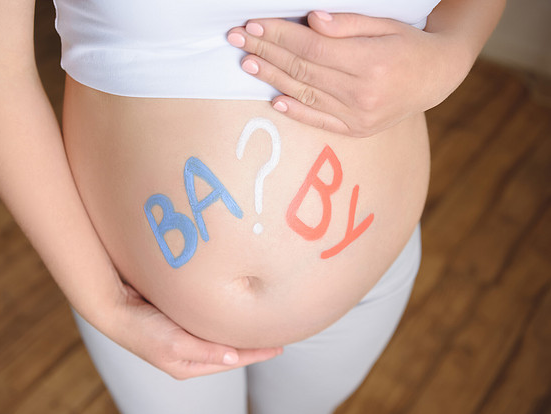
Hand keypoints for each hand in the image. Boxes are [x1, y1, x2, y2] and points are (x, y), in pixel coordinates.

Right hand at [89, 277, 282, 379]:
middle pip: (228, 349)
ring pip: (218, 334)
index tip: (278, 347)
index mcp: (189, 364)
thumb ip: (207, 351)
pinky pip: (207, 321)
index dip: (256, 354)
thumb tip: (235, 359)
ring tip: (257, 323)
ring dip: (235, 330)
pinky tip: (229, 309)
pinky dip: (221, 317)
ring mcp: (184, 336)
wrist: (114, 306)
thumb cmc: (141, 329)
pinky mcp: (179, 319)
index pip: (232, 361)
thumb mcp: (175, 344)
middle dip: (249, 343)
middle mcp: (189, 352)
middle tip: (273, 333)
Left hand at [227, 11, 473, 136]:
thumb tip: (311, 21)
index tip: (254, 24)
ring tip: (248, 62)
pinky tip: (274, 98)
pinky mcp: (356, 130)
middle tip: (238, 39)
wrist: (436, 78)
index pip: (311, 47)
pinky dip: (295, 110)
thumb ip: (347, 25)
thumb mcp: (384, 25)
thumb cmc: (408, 45)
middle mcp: (362, 94)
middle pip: (302, 69)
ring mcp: (358, 116)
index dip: (279, 35)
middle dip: (266, 51)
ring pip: (305, 94)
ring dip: (272, 78)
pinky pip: (319, 120)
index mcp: (371, 63)